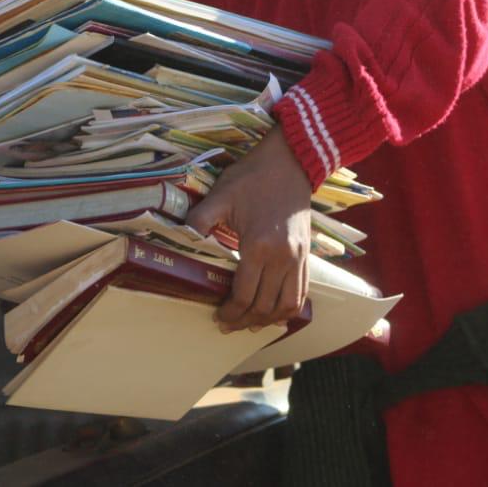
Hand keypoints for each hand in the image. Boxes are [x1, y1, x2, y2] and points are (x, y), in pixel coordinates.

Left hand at [186, 127, 312, 331]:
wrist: (290, 162)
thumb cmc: (253, 177)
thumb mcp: (221, 195)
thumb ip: (198, 221)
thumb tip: (179, 238)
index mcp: (259, 246)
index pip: (245, 295)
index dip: (230, 312)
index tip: (218, 316)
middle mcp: (283, 258)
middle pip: (265, 306)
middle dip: (245, 320)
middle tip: (228, 324)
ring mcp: (299, 258)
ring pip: (287, 305)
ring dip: (268, 320)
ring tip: (250, 323)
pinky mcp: (308, 255)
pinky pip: (302, 292)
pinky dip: (289, 308)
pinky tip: (274, 313)